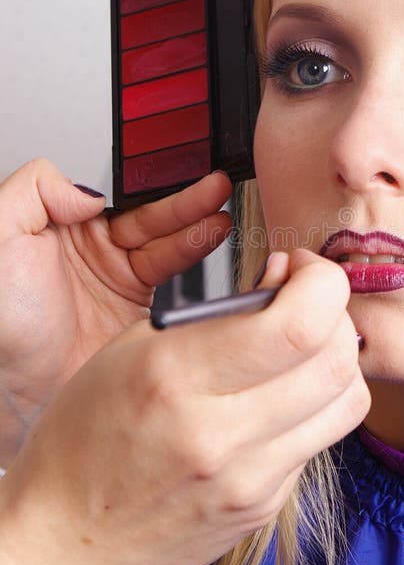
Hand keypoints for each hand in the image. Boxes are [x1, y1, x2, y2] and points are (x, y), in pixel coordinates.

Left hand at [0, 159, 231, 463]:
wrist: (10, 390)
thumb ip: (35, 189)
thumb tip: (89, 190)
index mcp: (65, 227)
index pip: (123, 198)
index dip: (156, 187)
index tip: (183, 174)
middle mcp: (97, 256)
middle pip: (154, 221)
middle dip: (189, 204)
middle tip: (219, 189)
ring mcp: (120, 289)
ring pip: (168, 252)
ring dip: (198, 234)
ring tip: (221, 221)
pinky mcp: (140, 322)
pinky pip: (174, 292)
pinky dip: (196, 276)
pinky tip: (210, 259)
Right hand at [0, 248, 369, 564]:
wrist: (71, 540)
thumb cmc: (88, 433)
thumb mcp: (131, 348)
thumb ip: (215, 313)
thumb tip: (283, 280)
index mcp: (176, 376)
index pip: (300, 324)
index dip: (322, 283)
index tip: (300, 269)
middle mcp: (220, 433)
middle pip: (338, 359)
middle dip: (335, 313)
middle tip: (305, 302)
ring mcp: (249, 479)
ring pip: (349, 400)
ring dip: (337, 359)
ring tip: (300, 349)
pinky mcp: (265, 507)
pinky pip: (321, 439)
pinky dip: (313, 405)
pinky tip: (276, 398)